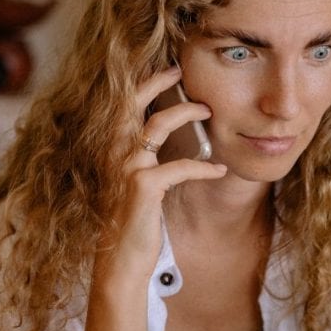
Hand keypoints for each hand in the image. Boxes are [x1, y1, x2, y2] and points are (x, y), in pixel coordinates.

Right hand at [97, 66, 223, 284]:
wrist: (120, 260)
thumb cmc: (131, 222)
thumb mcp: (135, 183)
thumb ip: (145, 159)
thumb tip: (172, 138)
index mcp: (110, 149)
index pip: (123, 104)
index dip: (144, 82)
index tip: (168, 70)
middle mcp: (113, 152)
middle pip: (134, 101)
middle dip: (159, 81)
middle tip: (182, 72)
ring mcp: (127, 167)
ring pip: (158, 124)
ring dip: (187, 113)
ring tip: (209, 112)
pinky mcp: (143, 187)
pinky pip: (181, 166)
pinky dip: (204, 167)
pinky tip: (220, 171)